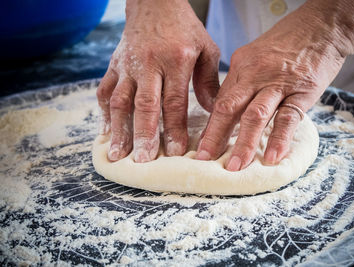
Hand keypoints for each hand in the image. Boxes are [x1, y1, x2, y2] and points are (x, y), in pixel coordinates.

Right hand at [97, 0, 219, 161]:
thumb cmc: (184, 28)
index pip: (175, 101)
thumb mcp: (206, 48)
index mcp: (177, 60)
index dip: (175, 128)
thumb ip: (209, 80)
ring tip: (117, 154)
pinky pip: (105, 90)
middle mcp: (150, 63)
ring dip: (119, 129)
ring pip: (120, 101)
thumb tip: (212, 112)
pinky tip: (106, 132)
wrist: (155, 3)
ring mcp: (128, 65)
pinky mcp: (114, 65)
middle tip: (143, 160)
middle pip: (145, 104)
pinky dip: (104, 112)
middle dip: (143, 135)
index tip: (177, 151)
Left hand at [196, 3, 346, 170]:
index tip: (201, 148)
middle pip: (229, 109)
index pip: (220, 102)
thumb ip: (242, 83)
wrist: (322, 27)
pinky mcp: (302, 91)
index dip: (209, 126)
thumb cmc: (287, 44)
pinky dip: (279, 138)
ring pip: (255, 116)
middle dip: (215, 136)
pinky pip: (288, 117)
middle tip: (205, 160)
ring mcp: (278, 83)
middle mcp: (255, 75)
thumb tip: (227, 108)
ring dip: (244, 143)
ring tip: (236, 166)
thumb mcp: (256, 57)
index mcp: (241, 68)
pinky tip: (273, 156)